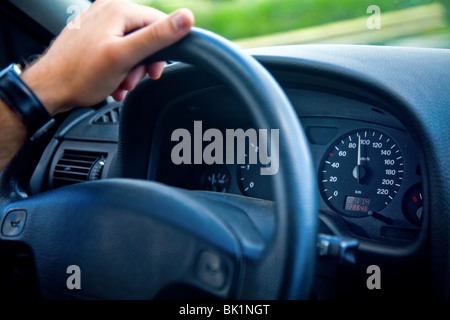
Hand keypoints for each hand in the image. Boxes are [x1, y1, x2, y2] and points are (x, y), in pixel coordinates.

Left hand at [20, 0, 193, 115]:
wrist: (49, 89)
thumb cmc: (81, 75)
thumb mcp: (125, 57)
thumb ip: (157, 37)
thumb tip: (186, 18)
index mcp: (118, 9)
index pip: (159, 23)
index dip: (162, 51)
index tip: (155, 72)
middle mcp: (107, 10)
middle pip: (145, 36)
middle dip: (143, 64)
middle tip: (133, 80)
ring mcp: (98, 22)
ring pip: (131, 45)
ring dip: (131, 70)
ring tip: (120, 84)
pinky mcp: (92, 36)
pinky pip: (117, 50)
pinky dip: (119, 68)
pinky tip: (113, 83)